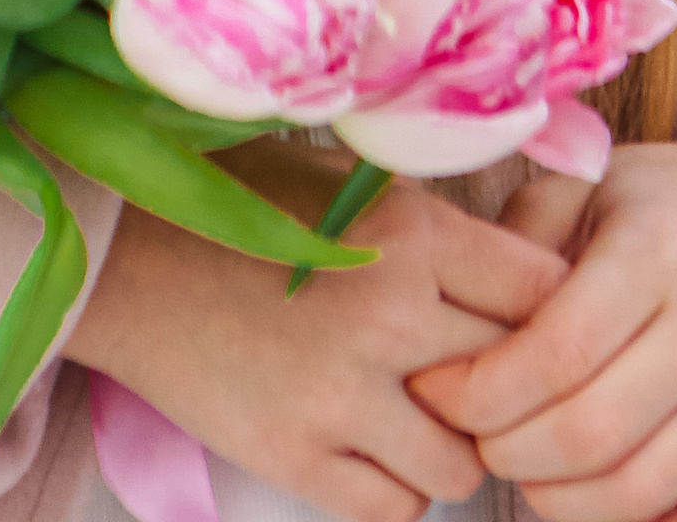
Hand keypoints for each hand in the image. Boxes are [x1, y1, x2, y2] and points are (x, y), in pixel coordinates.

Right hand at [68, 153, 567, 521]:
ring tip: (419, 414)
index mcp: (409, 230)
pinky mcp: (296, 458)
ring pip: (463, 463)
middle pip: (513, 378)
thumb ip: (436, 234)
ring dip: (452, 446)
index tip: (538, 319)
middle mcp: (389, 314)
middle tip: (479, 375)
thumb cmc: (244, 203)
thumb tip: (535, 280)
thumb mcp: (351, 187)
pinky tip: (375, 450)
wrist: (126, 252)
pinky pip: (396, 509)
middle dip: (506, 384)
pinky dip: (398, 490)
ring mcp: (342, 396)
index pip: (542, 291)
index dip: (551, 310)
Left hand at [410, 121, 676, 521]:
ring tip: (518, 462)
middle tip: (471, 434)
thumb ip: (511, 251)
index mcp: (658, 249)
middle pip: (591, 433)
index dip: (482, 390)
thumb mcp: (578, 189)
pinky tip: (583, 490)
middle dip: (506, 451)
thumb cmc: (650, 207)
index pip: (559, 352)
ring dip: (555, 498)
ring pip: (637, 491)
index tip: (434, 388)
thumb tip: (448, 332)